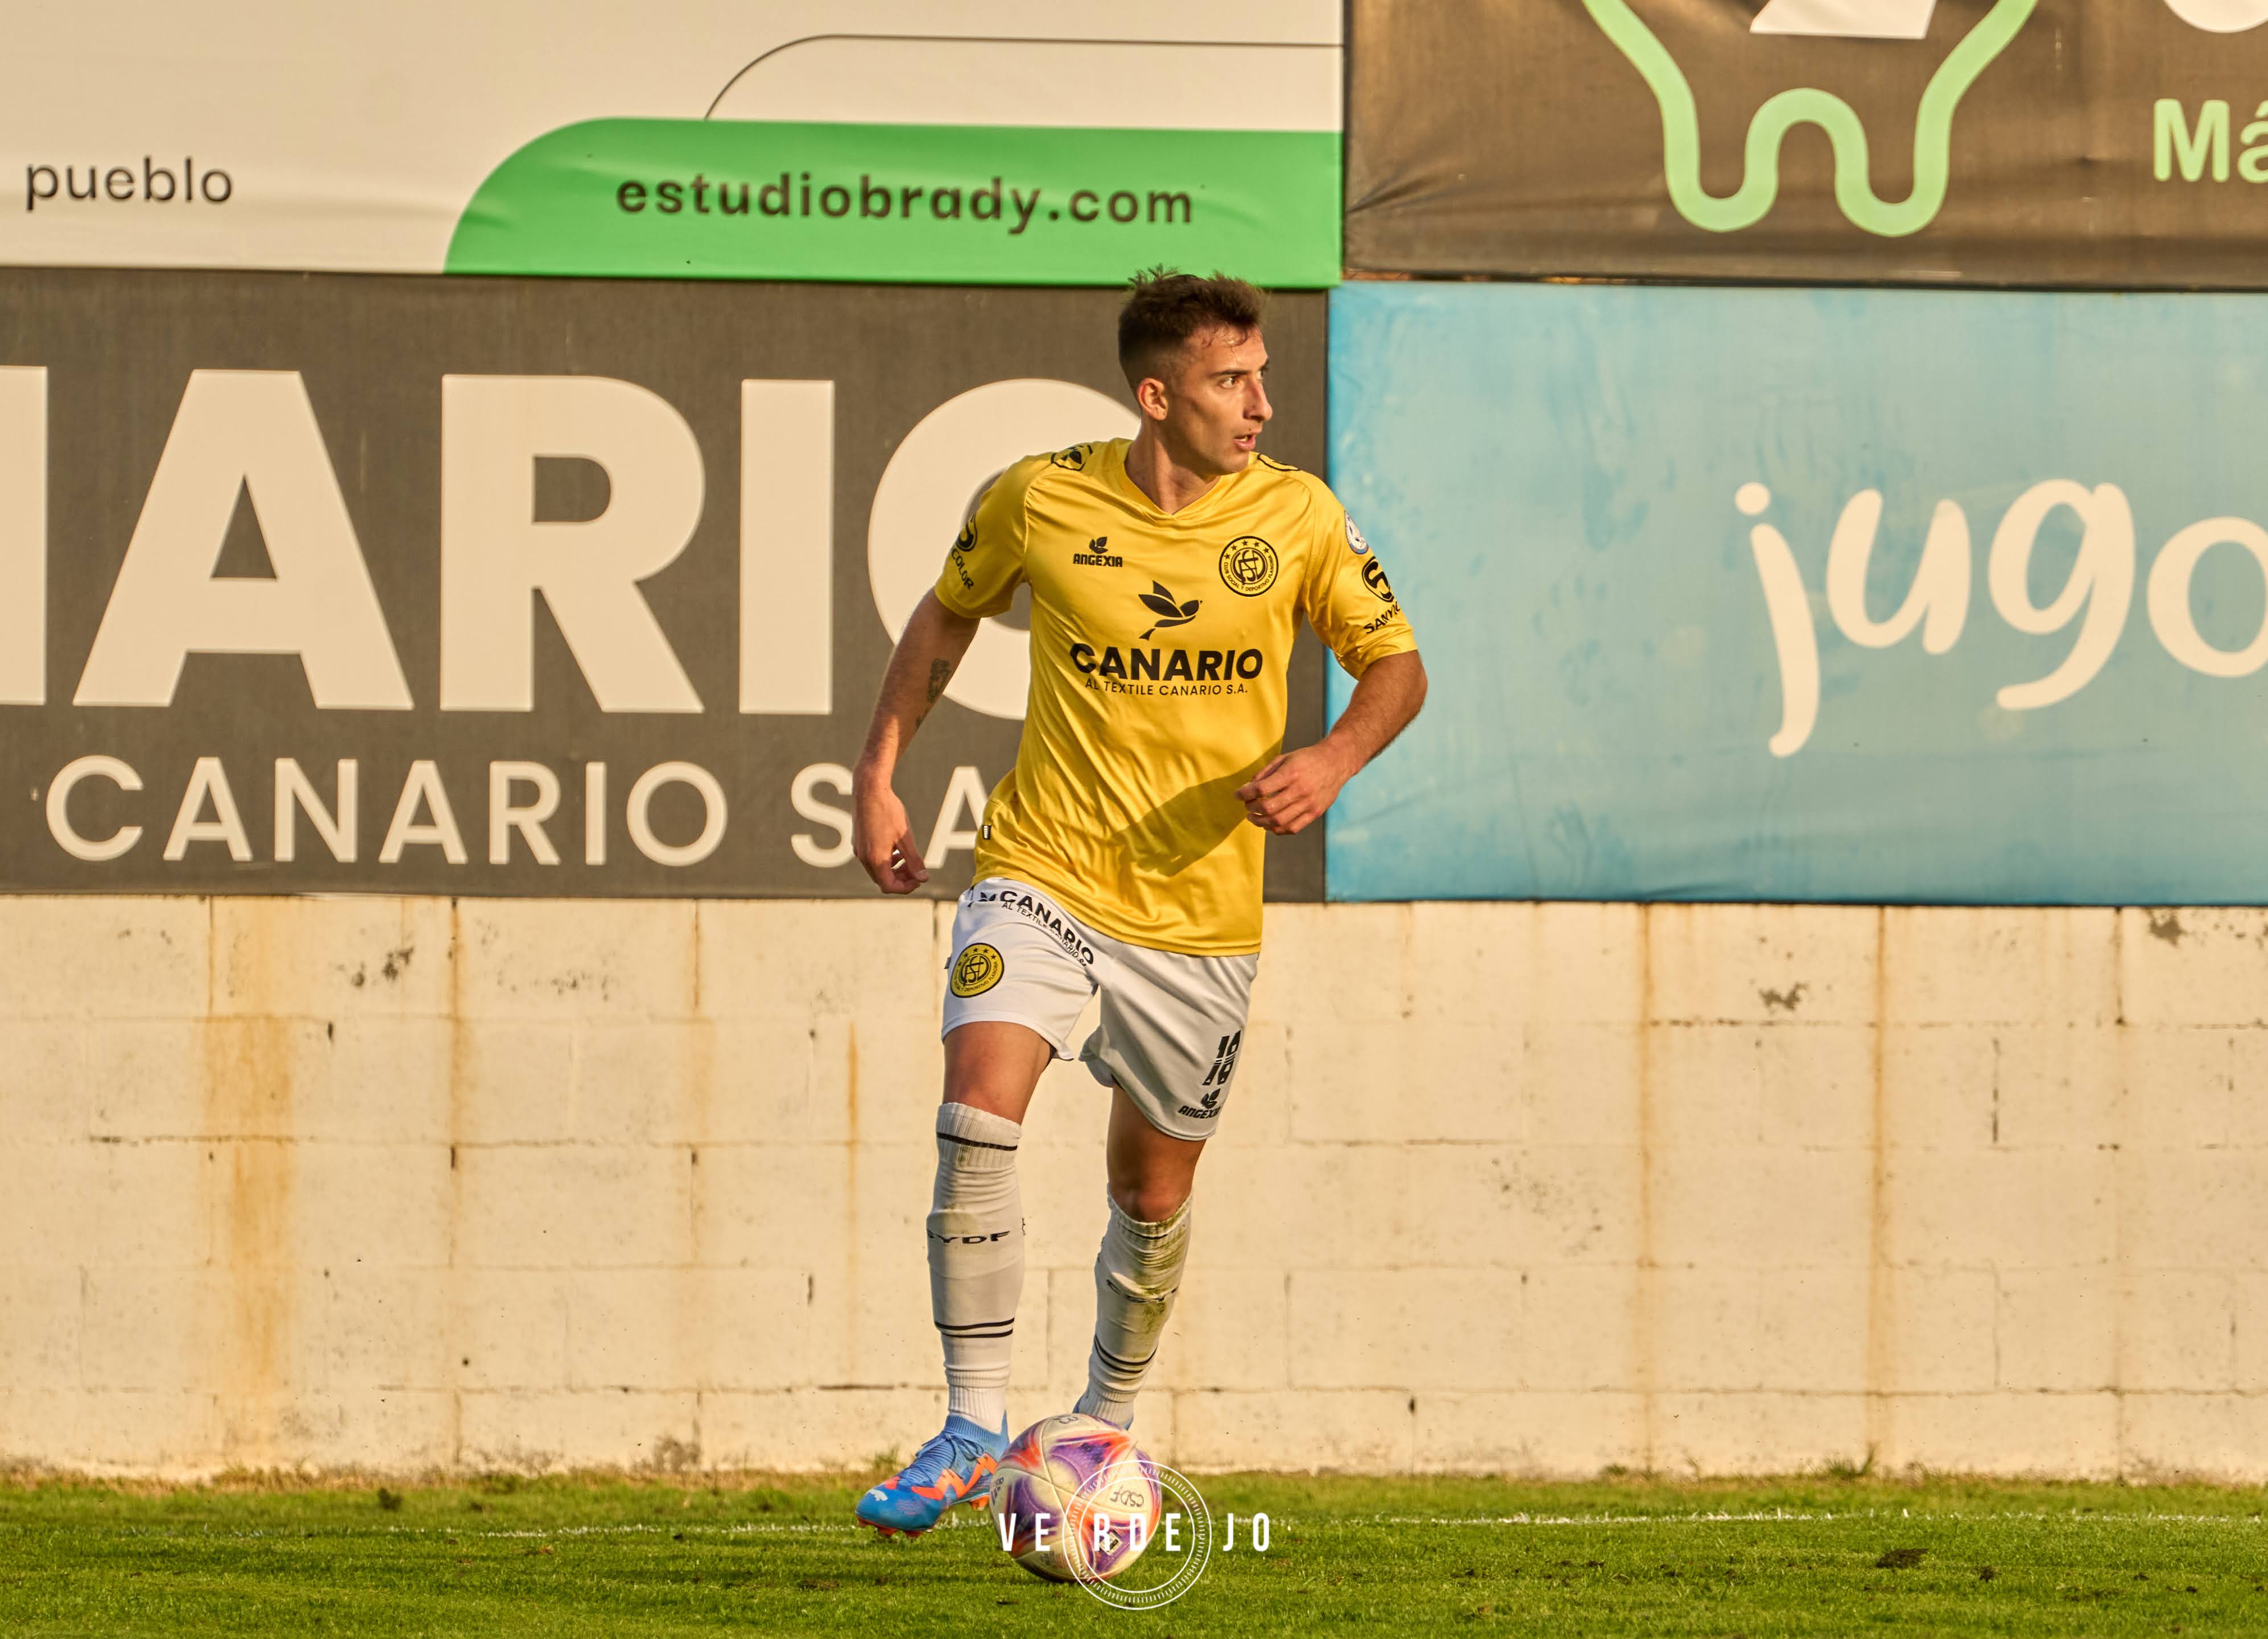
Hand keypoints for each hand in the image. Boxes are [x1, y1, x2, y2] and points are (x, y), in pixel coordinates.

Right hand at [852, 765, 928, 892]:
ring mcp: (859, 849)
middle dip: (901, 879)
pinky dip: (885, 859)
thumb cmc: (888, 811)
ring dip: (893, 869)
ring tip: (907, 859)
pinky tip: (895, 848)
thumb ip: (914, 860)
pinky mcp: (858, 841)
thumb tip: (924, 879)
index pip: (889, 886)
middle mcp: (863, 858)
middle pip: (882, 880)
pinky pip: (871, 859)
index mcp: (875, 859)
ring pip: (877, 870)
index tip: (919, 879)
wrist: (869, 789)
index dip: (906, 887)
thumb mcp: (905, 837)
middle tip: (916, 870)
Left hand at [1235, 744, 1352, 835]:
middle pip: (1268, 808)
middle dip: (1252, 809)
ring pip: (1279, 822)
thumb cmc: (1307, 758)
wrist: (1336, 762)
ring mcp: (1309, 803)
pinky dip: (1277, 829)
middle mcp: (1300, 790)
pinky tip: (1270, 824)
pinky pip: (1293, 828)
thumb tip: (1247, 788)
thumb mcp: (1284, 758)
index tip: (1238, 795)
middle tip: (1247, 807)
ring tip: (1254, 818)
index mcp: (1290, 773)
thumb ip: (1265, 773)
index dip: (1245, 794)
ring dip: (1261, 823)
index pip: (1261, 789)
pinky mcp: (1316, 812)